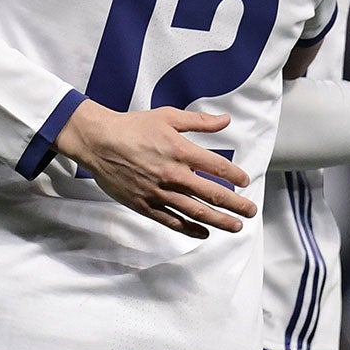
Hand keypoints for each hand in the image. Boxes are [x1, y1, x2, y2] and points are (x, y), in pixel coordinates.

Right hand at [56, 100, 258, 236]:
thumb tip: (225, 120)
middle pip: (212, 194)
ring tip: (236, 226)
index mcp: (181, 151)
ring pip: (196, 212)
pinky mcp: (145, 205)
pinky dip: (190, 229)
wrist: (99, 142)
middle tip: (251, 212)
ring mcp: (159, 192)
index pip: (218, 168)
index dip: (235, 176)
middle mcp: (173, 175)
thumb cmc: (133, 127)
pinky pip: (172, 221)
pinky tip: (204, 233)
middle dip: (236, 205)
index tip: (245, 182)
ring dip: (219, 221)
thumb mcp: (168, 116)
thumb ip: (199, 121)